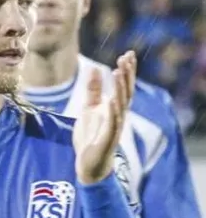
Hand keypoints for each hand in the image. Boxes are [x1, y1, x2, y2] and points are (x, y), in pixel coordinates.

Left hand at [74, 51, 135, 184]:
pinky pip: (113, 123)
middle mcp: (119, 115)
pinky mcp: (108, 138)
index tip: (127, 54)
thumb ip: (93, 90)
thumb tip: (94, 68)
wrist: (89, 163)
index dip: (126, 70)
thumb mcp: (89, 108)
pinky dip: (113, 111)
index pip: (123, 86)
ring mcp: (115, 127)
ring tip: (118, 72)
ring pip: (121, 105)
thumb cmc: (91, 136)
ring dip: (120, 88)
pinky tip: (112, 99)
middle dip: (126, 75)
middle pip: (126, 92)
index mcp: (115, 108)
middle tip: (126, 57)